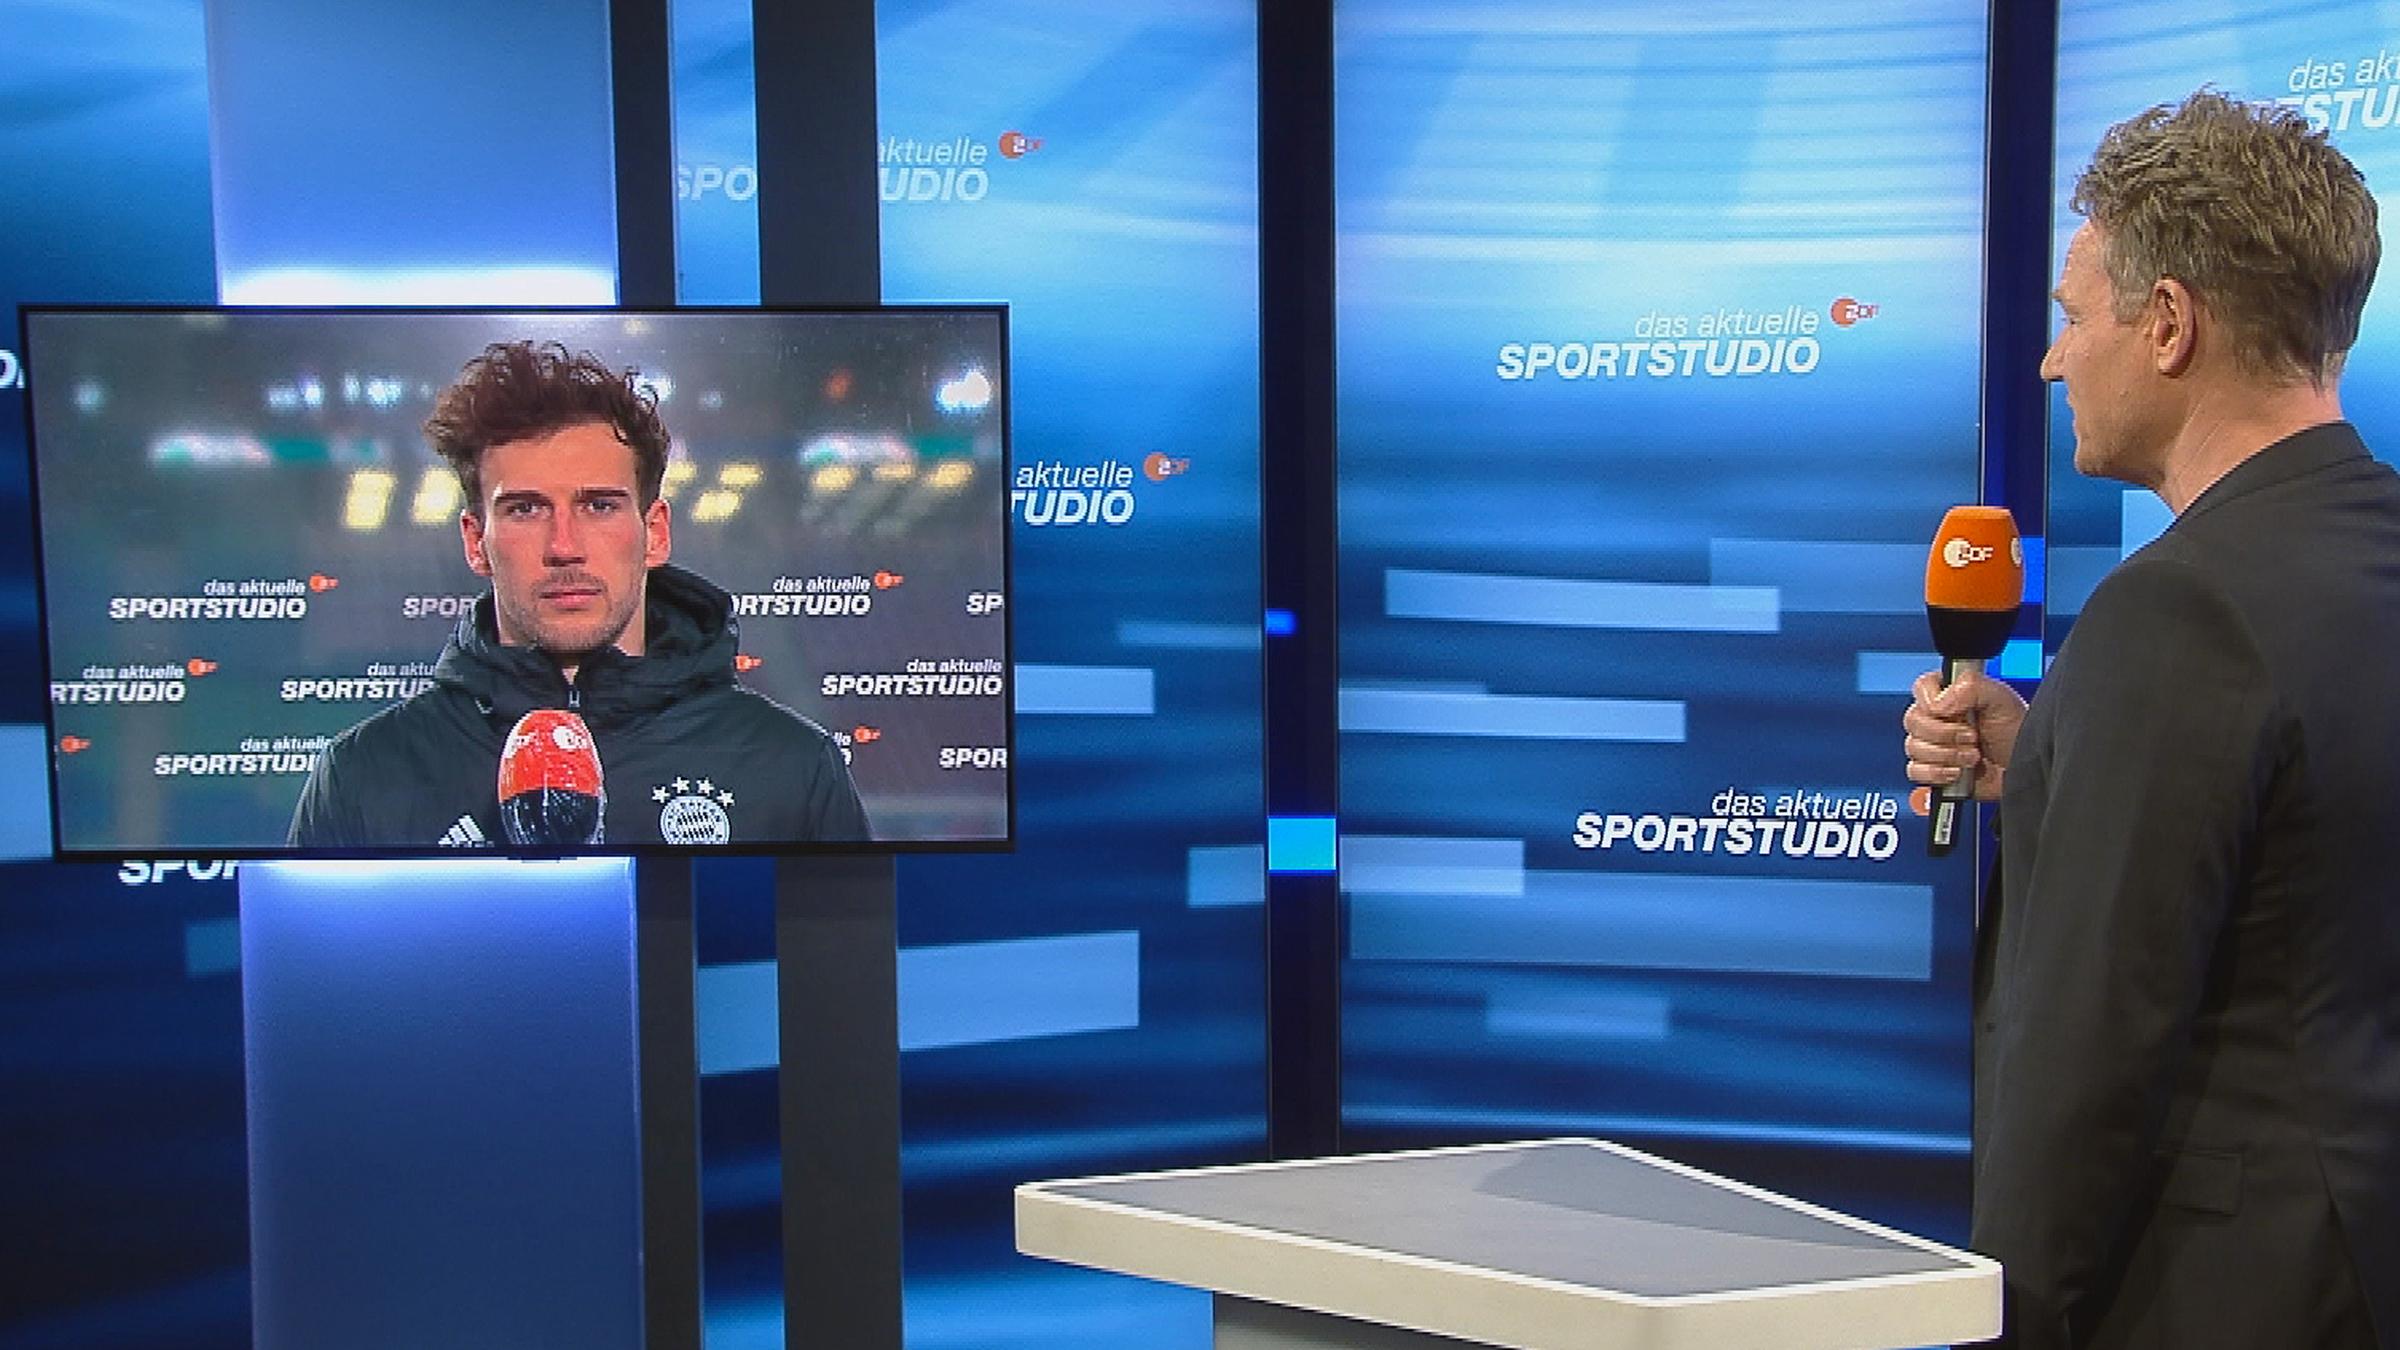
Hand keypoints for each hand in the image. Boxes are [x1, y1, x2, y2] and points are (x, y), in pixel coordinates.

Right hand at [1903, 668, 2026, 803]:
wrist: (2025, 768)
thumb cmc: (2018, 733)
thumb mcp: (2001, 698)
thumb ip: (1971, 687)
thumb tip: (1939, 703)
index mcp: (1950, 695)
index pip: (1922, 688)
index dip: (1932, 702)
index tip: (1953, 712)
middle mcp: (1938, 719)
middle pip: (1913, 720)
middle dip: (1945, 734)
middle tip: (1972, 737)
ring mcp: (1934, 745)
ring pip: (1913, 747)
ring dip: (1946, 755)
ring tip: (1972, 756)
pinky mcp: (1933, 770)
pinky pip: (1915, 771)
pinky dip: (1936, 773)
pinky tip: (1957, 772)